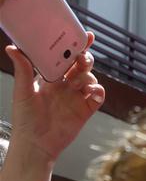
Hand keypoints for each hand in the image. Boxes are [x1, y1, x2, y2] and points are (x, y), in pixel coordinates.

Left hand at [6, 31, 104, 160]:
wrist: (37, 144)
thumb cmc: (26, 119)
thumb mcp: (22, 92)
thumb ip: (23, 70)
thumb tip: (13, 48)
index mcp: (50, 77)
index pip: (64, 57)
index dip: (75, 45)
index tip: (83, 35)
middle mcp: (65, 85)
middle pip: (81, 65)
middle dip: (85, 58)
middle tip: (81, 59)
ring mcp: (77, 97)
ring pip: (90, 78)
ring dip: (87, 77)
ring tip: (76, 85)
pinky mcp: (86, 110)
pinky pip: (98, 96)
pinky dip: (98, 91)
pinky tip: (91, 93)